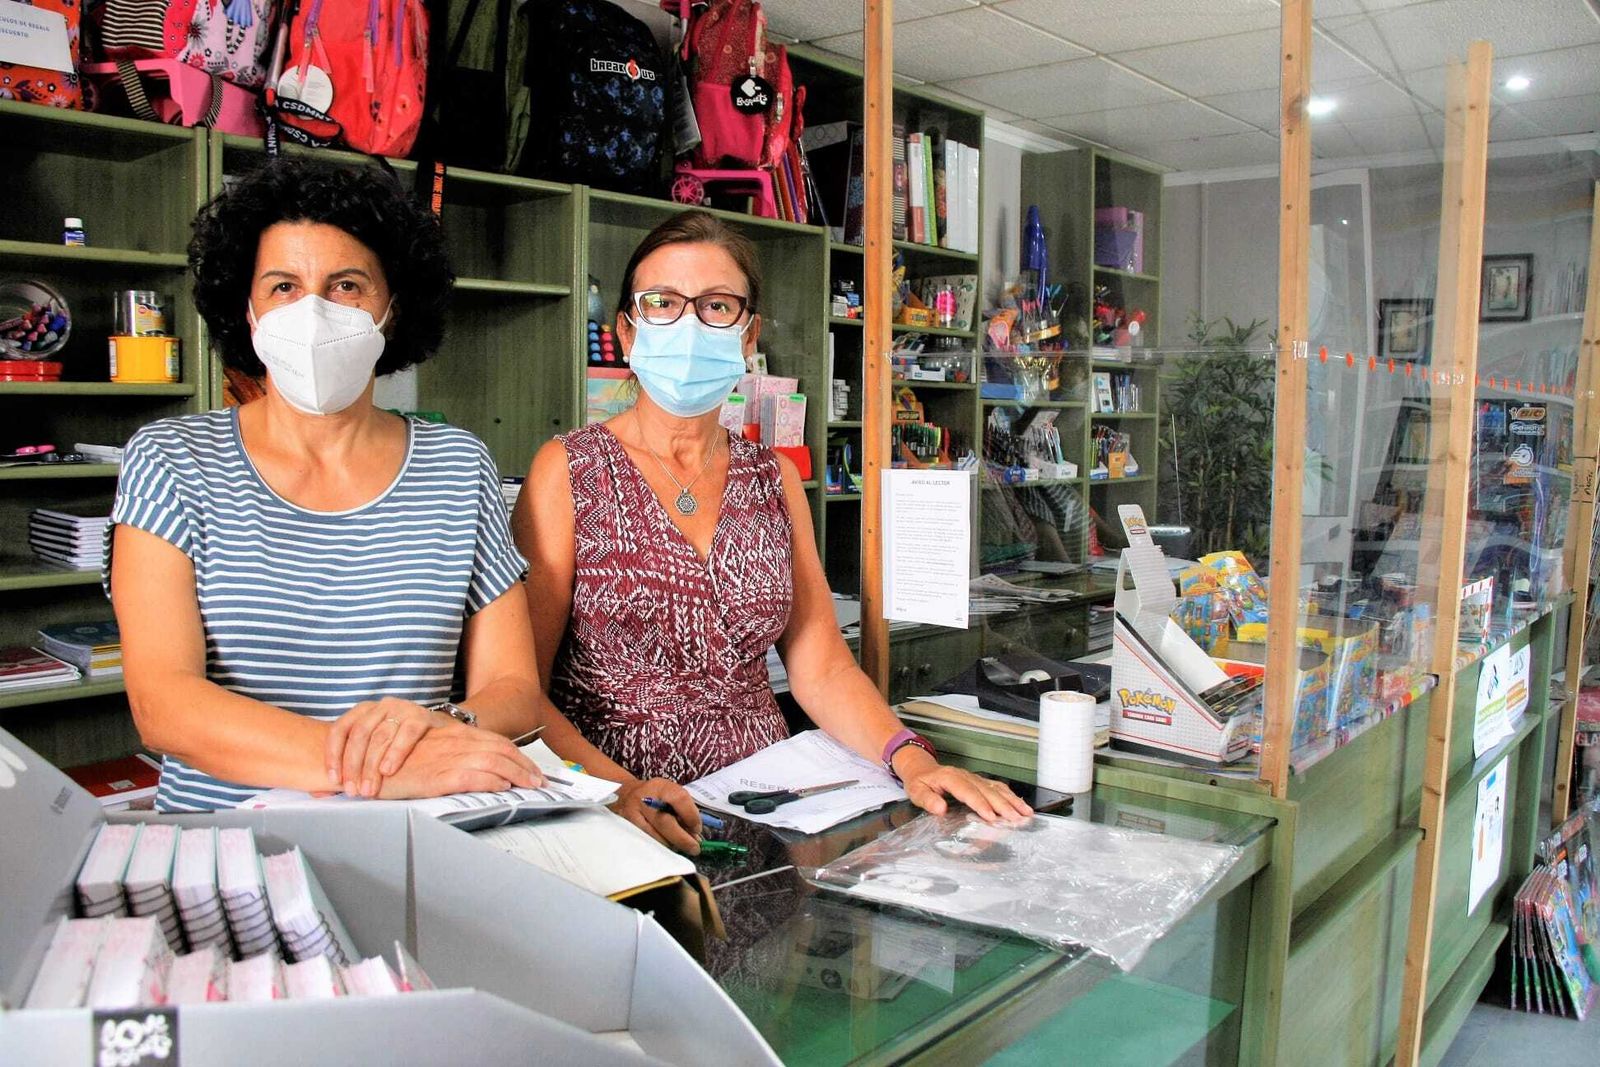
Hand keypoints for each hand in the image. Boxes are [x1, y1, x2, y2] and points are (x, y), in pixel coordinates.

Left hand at [327, 698, 442, 797]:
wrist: (443, 733)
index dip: (333, 755)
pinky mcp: (421, 716)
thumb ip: (350, 765)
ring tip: (369, 789)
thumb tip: (318, 791)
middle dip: (353, 766)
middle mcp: (380, 706)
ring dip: (372, 766)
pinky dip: (395, 753)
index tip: (333, 779)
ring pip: (380, 736)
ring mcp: (401, 709)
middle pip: (359, 735)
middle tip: (353, 791)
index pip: (340, 729)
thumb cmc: (401, 745)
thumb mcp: (374, 748)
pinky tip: (389, 770)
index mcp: (363, 711)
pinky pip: (406, 734)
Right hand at [376, 722, 543, 798]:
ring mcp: (447, 758)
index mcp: (452, 735)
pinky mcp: (438, 776)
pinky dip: (493, 782)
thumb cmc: (392, 760)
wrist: (364, 763)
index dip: (517, 755)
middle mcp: (454, 742)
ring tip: (531, 785)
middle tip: (539, 780)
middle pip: (501, 750)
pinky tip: (503, 789)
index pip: (495, 741)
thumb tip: (474, 767)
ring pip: (494, 762)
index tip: (531, 768)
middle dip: (525, 765)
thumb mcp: (426, 752)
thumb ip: (450, 754)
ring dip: (517, 774)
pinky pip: (474, 777)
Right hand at [613, 777, 701, 854]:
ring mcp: (631, 814)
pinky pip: (645, 842)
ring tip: (681, 847)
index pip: (679, 799)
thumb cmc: (654, 796)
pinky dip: (659, 847)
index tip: (697, 829)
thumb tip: (695, 835)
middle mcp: (644, 800)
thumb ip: (684, 810)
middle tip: (694, 848)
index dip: (691, 816)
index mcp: (660, 787)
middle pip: (664, 822)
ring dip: (671, 845)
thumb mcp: (670, 794)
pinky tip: (666, 846)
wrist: (625, 794)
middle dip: (682, 839)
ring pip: (653, 836)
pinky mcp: (625, 828)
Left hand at [895, 747, 1032, 822]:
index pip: (968, 791)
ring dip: (1012, 801)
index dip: (980, 804)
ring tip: (1026, 813)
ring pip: (996, 788)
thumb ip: (928, 800)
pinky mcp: (979, 781)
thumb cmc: (920, 782)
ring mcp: (974, 777)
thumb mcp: (916, 791)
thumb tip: (940, 808)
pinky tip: (1020, 805)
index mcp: (950, 778)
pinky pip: (997, 787)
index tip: (991, 816)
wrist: (921, 768)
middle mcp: (966, 776)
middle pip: (987, 790)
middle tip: (1016, 819)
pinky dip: (1010, 796)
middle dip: (1003, 805)